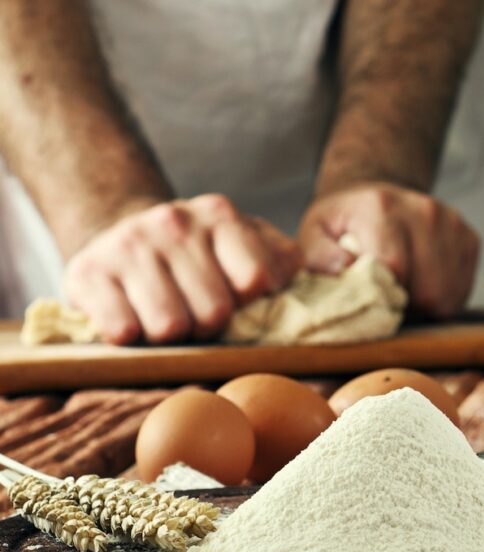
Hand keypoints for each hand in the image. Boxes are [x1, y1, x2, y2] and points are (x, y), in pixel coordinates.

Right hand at [63, 194, 301, 344]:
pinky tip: (132, 319)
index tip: (238, 301)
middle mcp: (172, 221)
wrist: (121, 237)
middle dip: (210, 325)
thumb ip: (284, 257)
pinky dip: (131, 337)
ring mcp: (127, 244)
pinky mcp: (86, 272)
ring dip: (173, 336)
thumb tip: (328, 268)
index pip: (255, 280)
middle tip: (197, 315)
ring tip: (168, 318)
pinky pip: (122, 331)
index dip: (249, 303)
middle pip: (214, 311)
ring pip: (170, 327)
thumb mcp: (246, 243)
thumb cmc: (198, 253)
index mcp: (220, 214)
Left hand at [298, 181, 479, 317]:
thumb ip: (319, 255)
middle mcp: (424, 211)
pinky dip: (443, 298)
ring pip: (448, 295)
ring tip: (402, 293)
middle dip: (406, 306)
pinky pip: (462, 290)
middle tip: (386, 301)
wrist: (376, 193)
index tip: (369, 302)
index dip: (382, 298)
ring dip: (425, 306)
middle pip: (428, 289)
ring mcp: (452, 224)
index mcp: (382, 208)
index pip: (395, 268)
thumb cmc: (343, 222)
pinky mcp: (469, 238)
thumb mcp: (315, 232)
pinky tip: (421, 285)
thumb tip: (345, 270)